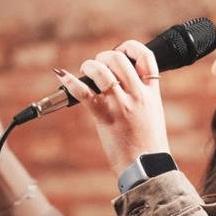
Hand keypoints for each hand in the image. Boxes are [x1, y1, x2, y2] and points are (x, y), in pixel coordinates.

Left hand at [55, 40, 169, 175]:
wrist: (147, 167)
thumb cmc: (148, 145)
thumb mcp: (153, 114)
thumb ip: (141, 97)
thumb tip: (122, 84)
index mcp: (152, 93)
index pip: (147, 58)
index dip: (131, 47)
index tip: (121, 51)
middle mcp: (138, 95)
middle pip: (119, 59)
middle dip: (104, 57)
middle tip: (97, 65)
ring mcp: (122, 105)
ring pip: (102, 71)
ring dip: (89, 66)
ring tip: (85, 71)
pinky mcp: (106, 117)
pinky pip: (85, 93)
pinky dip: (71, 82)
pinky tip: (62, 75)